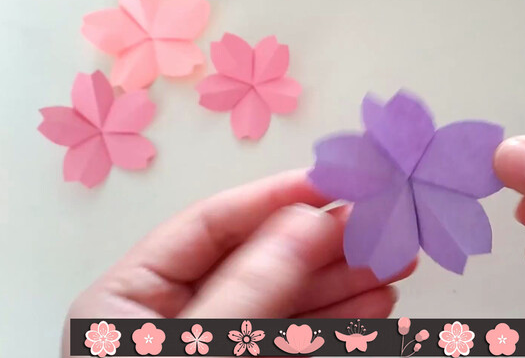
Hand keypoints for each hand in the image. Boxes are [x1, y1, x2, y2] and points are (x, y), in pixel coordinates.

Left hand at [62, 170, 413, 356]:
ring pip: (287, 301)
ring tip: (394, 262)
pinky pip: (298, 341)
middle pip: (260, 261)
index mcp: (130, 299)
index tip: (336, 183)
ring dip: (344, 282)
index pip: (212, 226)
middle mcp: (172, 319)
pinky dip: (337, 325)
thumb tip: (309, 218)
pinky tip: (374, 308)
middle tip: (382, 225)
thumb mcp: (204, 349)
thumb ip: (254, 284)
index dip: (276, 198)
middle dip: (325, 244)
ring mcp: (217, 348)